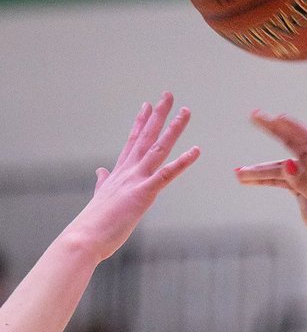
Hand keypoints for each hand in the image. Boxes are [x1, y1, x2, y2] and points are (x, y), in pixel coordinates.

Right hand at [68, 94, 199, 261]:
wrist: (85, 237)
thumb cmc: (95, 223)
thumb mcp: (102, 197)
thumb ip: (103, 182)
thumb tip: (101, 171)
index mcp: (120, 173)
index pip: (133, 141)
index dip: (141, 122)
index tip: (147, 104)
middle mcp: (128, 171)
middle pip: (146, 137)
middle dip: (158, 115)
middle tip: (168, 95)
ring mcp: (136, 180)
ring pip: (159, 148)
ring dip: (173, 129)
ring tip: (186, 111)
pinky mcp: (144, 193)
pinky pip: (167, 174)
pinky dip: (182, 161)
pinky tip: (196, 150)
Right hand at [235, 113, 306, 249]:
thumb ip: (305, 182)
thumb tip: (286, 164)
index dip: (294, 128)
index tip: (278, 118)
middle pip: (293, 143)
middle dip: (274, 130)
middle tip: (255, 117)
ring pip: (280, 166)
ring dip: (260, 169)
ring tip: (240, 172)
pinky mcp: (300, 188)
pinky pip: (278, 180)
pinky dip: (263, 180)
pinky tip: (246, 179)